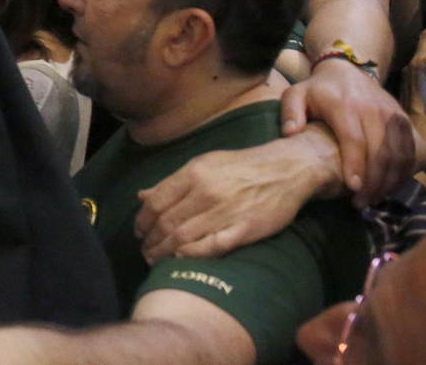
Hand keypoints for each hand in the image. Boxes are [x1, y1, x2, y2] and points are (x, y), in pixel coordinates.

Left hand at [134, 137, 329, 262]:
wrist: (286, 170)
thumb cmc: (240, 166)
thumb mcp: (203, 164)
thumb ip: (172, 182)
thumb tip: (142, 196)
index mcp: (193, 174)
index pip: (156, 201)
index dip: (142, 220)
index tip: (138, 232)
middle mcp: (206, 193)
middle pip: (167, 222)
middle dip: (151, 240)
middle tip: (145, 250)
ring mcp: (225, 212)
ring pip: (184, 237)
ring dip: (164, 252)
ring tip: (156, 260)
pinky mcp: (244, 229)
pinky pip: (212, 246)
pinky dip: (192, 255)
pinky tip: (180, 259)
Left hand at [282, 57, 416, 204]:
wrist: (346, 70)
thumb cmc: (317, 90)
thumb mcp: (295, 95)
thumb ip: (289, 113)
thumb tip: (291, 134)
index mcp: (344, 105)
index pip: (354, 138)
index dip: (355, 164)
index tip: (352, 188)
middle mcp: (372, 109)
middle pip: (380, 150)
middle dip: (373, 181)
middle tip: (360, 202)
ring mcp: (391, 114)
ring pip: (399, 153)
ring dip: (390, 180)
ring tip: (374, 199)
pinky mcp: (403, 118)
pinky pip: (411, 148)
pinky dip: (404, 170)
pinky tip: (390, 186)